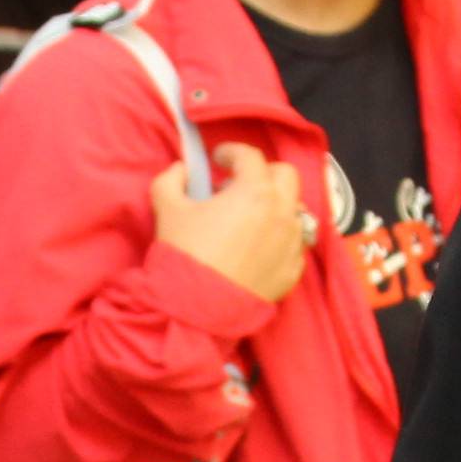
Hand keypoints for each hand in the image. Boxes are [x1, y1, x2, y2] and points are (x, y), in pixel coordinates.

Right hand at [151, 146, 314, 308]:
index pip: (250, 156)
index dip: (232, 151)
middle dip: (263, 173)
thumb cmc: (184, 255)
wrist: (198, 310)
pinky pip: (293, 243)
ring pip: (293, 209)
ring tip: (249, 217)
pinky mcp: (293, 270)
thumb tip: (182, 170)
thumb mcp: (167, 209)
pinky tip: (257, 246)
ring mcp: (292, 243)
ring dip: (273, 205)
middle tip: (238, 184)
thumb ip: (171, 179)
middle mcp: (282, 212)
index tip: (217, 158)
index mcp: (255, 191)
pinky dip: (278, 236)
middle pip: (285, 175)